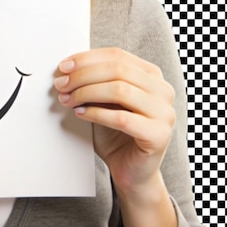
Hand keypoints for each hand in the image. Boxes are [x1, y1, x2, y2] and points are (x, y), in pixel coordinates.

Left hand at [54, 47, 175, 195]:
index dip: (87, 59)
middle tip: (61, 84)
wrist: (131, 170)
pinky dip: (96, 113)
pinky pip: (122, 118)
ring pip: (120, 90)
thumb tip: (66, 68)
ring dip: (87, 93)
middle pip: (118, 70)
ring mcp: (165, 112)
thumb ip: (94, 81)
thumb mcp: (103, 99)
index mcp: (151, 75)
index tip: (63, 66)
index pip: (117, 55)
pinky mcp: (159, 135)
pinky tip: (80, 114)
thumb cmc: (116, 132)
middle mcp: (163, 90)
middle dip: (83, 75)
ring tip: (68, 100)